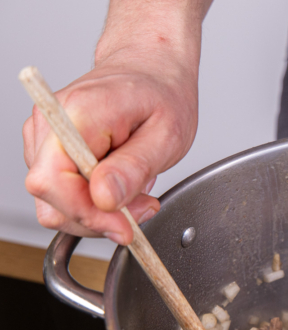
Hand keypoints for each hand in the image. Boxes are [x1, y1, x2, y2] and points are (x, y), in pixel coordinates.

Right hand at [22, 1, 208, 244]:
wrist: (151, 69)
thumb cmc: (161, 94)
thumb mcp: (166, 134)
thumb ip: (133, 167)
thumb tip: (103, 197)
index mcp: (76, 115)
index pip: (53, 182)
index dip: (87, 214)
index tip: (125, 226)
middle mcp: (50, 126)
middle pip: (51, 200)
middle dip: (99, 218)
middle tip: (143, 207)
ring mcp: (45, 140)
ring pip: (56, 204)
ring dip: (99, 213)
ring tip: (137, 194)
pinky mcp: (51, 153)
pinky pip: (64, 196)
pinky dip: (94, 203)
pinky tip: (121, 188)